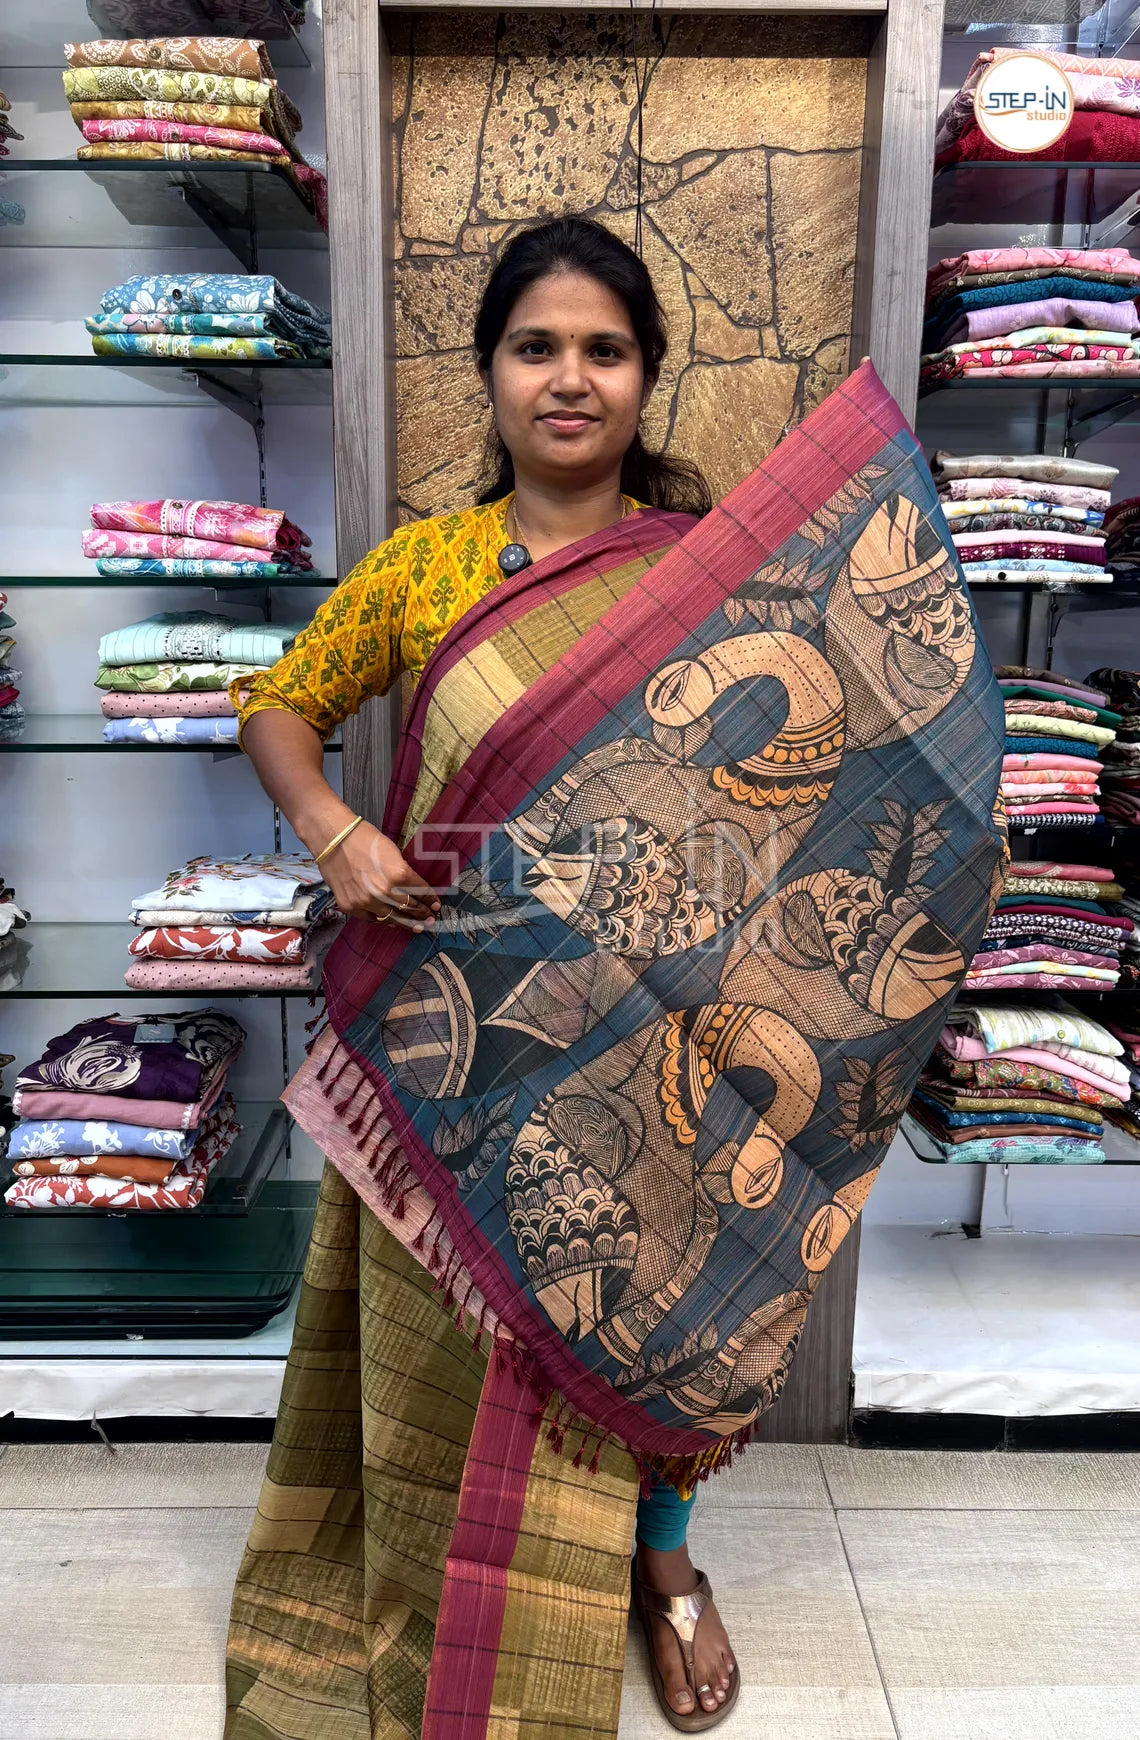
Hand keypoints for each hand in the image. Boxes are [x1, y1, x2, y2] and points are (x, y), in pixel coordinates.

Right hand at [320, 820, 440, 930]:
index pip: (421, 891)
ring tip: (417, 926)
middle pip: (409, 907)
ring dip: (407, 922)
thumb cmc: (363, 839)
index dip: (430, 899)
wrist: (333, 838)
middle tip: (430, 919)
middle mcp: (384, 891)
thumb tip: (412, 886)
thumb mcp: (392, 852)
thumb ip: (403, 872)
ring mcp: (366, 901)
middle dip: (422, 913)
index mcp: (399, 874)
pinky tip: (392, 922)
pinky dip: (384, 920)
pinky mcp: (351, 906)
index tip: (436, 905)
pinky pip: (372, 918)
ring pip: (392, 918)